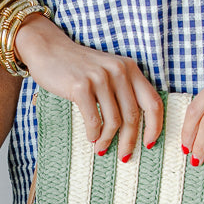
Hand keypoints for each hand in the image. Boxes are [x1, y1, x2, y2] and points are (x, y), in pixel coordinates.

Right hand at [15, 14, 163, 160]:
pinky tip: (91, 137)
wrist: (49, 49)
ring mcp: (100, 78)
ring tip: (102, 148)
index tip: (149, 144)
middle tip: (124, 155)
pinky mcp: (81, 87)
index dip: (155, 127)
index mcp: (130, 68)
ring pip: (114, 121)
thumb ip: (123, 90)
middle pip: (133, 116)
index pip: (153, 102)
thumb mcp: (108, 71)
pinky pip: (94, 120)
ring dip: (108, 140)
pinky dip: (93, 134)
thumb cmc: (78, 66)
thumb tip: (135, 127)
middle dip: (129, 141)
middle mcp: (119, 71)